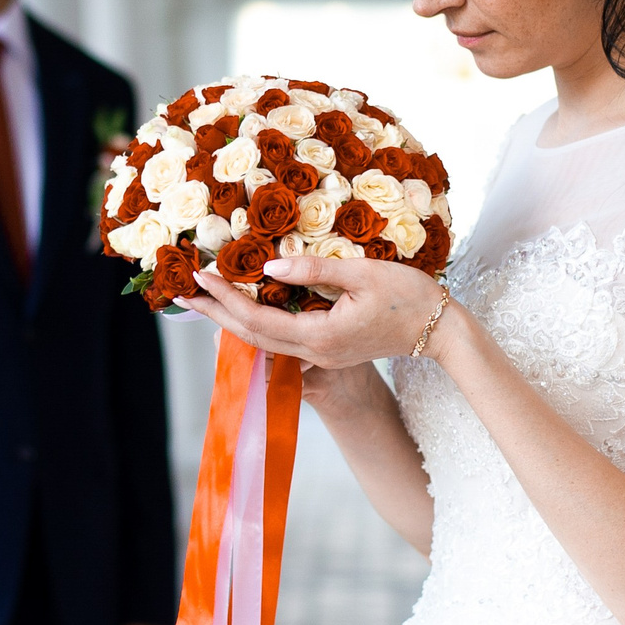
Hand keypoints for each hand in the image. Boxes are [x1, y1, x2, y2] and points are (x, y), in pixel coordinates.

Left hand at [183, 257, 448, 369]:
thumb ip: (313, 270)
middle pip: (251, 337)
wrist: (441, 330)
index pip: (256, 319)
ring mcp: (321, 356)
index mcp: (319, 336)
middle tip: (183, 292)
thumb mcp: (362, 274)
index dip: (225, 298)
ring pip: (264, 341)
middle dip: (215, 313)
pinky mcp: (328, 350)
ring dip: (231, 320)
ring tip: (205, 299)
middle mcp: (314, 354)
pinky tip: (246, 307)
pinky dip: (256, 323)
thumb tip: (268, 268)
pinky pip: (281, 339)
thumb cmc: (409, 297)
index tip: (200, 276)